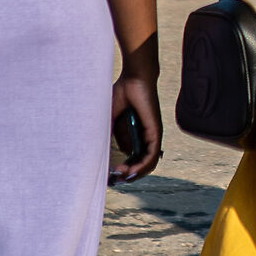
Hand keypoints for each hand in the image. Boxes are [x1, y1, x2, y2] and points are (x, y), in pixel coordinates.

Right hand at [109, 62, 161, 180]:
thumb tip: (100, 156)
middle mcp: (146, 137)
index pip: (133, 159)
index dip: (124, 169)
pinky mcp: (155, 132)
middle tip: (116, 177)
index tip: (111, 174)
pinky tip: (131, 170)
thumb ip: (109, 137)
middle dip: (128, 174)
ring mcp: (152, 135)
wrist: (133, 79)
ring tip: (122, 175)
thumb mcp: (111, 120)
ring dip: (135, 173)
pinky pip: (152, 155)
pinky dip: (142, 166)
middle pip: (141, 164)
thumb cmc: (122, 95)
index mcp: (136, 134)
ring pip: (148, 163)